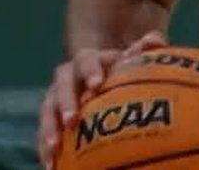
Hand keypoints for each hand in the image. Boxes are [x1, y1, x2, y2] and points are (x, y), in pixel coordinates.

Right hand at [36, 31, 166, 169]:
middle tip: (72, 119)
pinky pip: (45, 132)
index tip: (97, 84)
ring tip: (54, 148)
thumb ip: (147, 48)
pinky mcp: (51, 118)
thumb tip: (153, 40)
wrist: (102, 77)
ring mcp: (56, 98)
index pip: (86, 61)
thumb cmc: (123, 69)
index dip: (91, 70)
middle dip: (65, 101)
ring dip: (49, 128)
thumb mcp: (135, 59)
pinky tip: (51, 165)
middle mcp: (68, 77)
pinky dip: (45, 147)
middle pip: (61, 86)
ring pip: (48, 110)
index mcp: (89, 60)